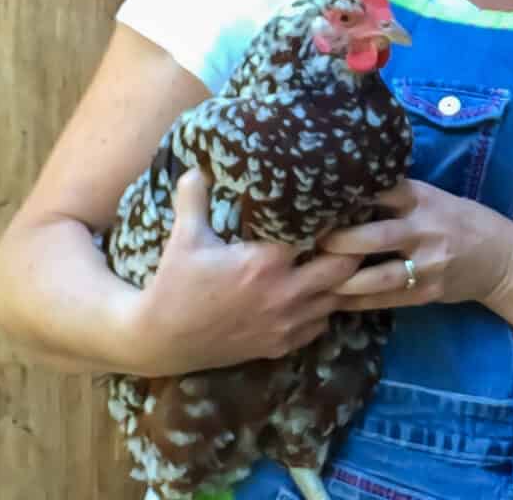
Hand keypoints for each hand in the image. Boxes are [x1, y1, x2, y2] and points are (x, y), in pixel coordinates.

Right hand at [128, 168, 361, 375]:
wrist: (160, 341)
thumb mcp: (184, 237)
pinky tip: (316, 293)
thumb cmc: (175, 285)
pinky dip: (324, 308)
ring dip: (341, 280)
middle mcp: (284, 294)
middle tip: (350, 231)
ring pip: (338, 299)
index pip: (320, 236)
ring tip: (340, 259)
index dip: (334, 220)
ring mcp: (286, 323)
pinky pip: (320, 325)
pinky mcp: (280, 346)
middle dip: (351, 249)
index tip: (342, 206)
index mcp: (265, 263)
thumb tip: (199, 165)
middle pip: (344, 267)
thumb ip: (194, 198)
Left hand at [319, 179, 512, 309]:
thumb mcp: (432, 198)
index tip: (315, 202)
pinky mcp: (429, 292)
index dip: (346, 199)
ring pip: (378, 275)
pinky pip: (386, 300)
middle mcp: (425, 228)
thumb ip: (396, 196)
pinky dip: (358, 302)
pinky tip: (335, 301)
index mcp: (422, 198)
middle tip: (308, 244)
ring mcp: (428, 264)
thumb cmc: (458, 220)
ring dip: (343, 279)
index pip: (379, 193)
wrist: (500, 257)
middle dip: (337, 242)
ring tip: (314, 278)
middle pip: (374, 236)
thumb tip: (344, 193)